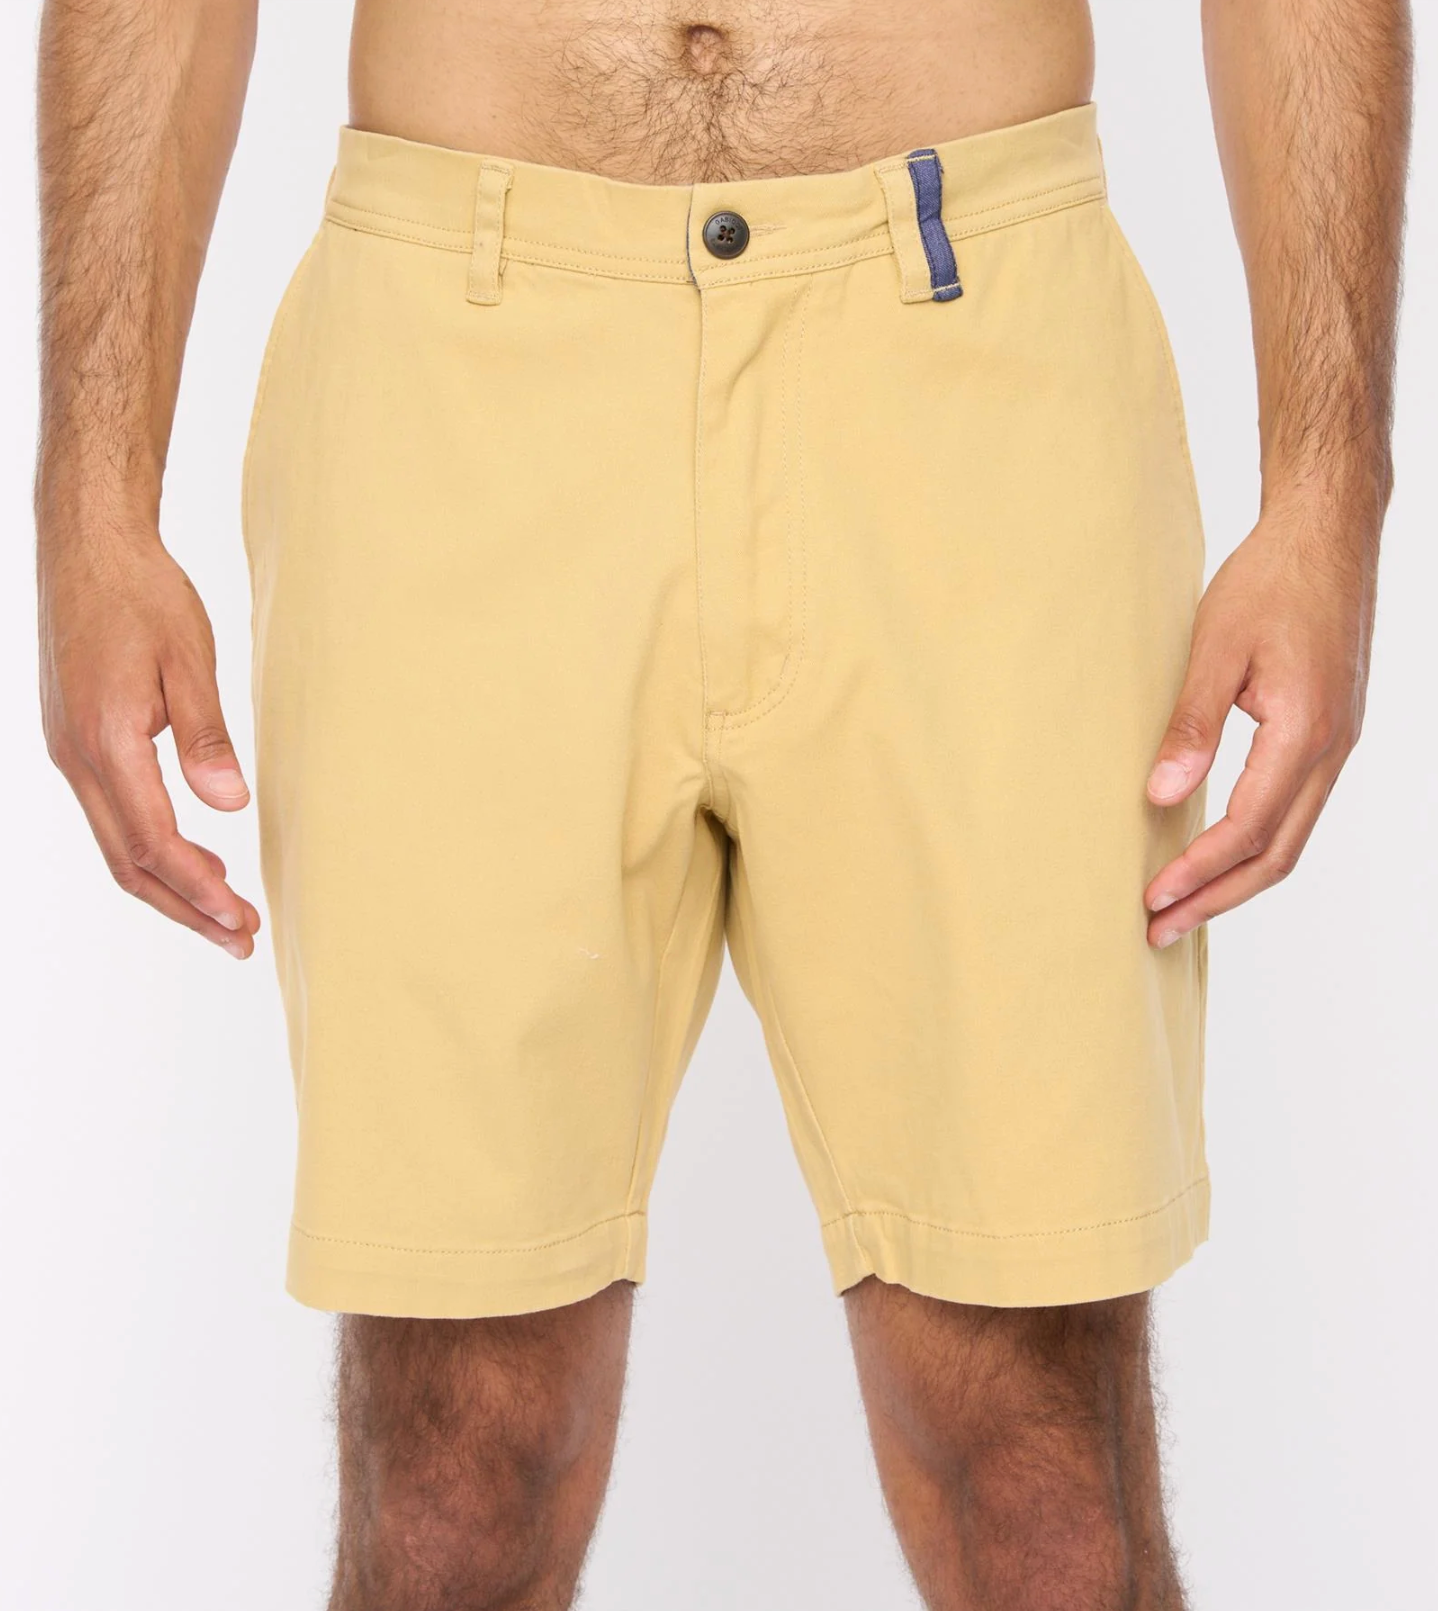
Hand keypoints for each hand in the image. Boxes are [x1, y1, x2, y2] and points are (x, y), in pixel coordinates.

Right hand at [39, 519, 260, 956]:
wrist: (87, 547)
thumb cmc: (142, 594)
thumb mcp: (189, 660)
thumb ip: (207, 736)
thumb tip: (230, 806)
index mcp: (106, 742)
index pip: (154, 842)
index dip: (199, 890)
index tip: (241, 919)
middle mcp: (77, 757)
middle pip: (129, 863)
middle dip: (187, 909)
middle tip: (241, 939)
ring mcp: (69, 751)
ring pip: (117, 845)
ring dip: (170, 886)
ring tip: (224, 915)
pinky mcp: (75, 741)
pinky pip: (111, 816)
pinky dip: (151, 849)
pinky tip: (192, 858)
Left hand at [1143, 500, 1375, 947]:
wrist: (1328, 533)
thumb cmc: (1271, 579)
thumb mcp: (1217, 646)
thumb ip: (1192, 724)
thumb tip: (1162, 796)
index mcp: (1305, 731)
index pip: (1248, 828)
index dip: (1198, 872)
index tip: (1151, 899)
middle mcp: (1332, 748)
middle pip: (1277, 854)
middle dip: (1216, 898)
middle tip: (1159, 930)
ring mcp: (1337, 743)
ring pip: (1291, 837)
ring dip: (1236, 879)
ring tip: (1182, 906)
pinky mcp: (1329, 732)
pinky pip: (1296, 808)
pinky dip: (1256, 844)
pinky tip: (1217, 852)